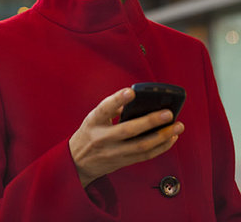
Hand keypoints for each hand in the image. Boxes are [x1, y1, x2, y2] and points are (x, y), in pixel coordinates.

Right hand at [69, 88, 184, 187]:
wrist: (78, 163)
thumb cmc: (89, 133)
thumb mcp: (93, 118)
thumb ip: (112, 109)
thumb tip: (138, 101)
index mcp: (94, 121)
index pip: (105, 108)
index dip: (118, 100)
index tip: (131, 91)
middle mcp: (103, 137)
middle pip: (129, 130)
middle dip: (151, 121)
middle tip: (168, 113)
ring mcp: (113, 152)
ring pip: (141, 146)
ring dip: (162, 136)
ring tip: (177, 127)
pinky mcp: (122, 162)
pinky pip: (145, 156)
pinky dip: (160, 147)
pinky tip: (171, 138)